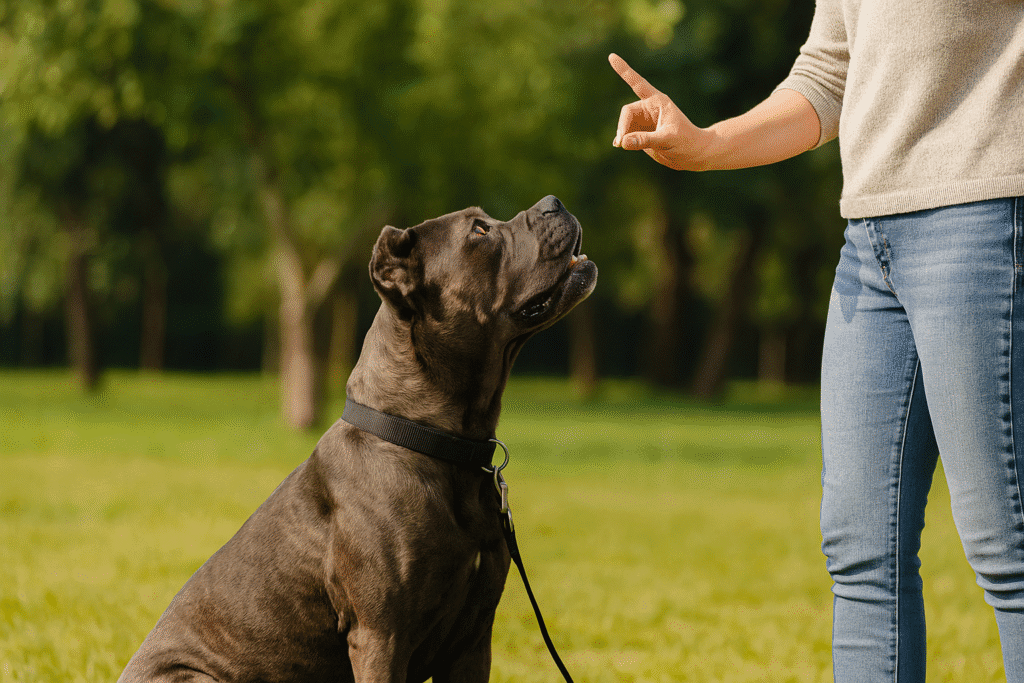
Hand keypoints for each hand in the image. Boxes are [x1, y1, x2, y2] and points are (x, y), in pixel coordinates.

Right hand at [609, 53, 712, 170]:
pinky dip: (623, 140)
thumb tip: (622, 142)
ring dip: (622, 134)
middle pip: (627, 112)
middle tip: (621, 142)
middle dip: (622, 126)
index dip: (623, 70)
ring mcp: (645, 121)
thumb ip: (645, 140)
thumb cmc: (686, 142)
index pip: (637, 83)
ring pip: (625, 124)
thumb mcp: (667, 140)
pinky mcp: (642, 133)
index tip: (611, 56)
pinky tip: (621, 145)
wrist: (694, 154)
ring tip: (623, 146)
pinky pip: (627, 134)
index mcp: (657, 101)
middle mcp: (649, 108)